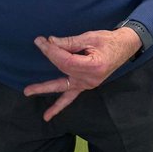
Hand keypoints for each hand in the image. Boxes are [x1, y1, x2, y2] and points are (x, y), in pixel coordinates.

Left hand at [24, 28, 141, 119]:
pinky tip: (49, 114)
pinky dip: (60, 105)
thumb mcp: (89, 37)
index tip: (40, 41)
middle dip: (44, 69)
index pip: (65, 61)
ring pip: (63, 88)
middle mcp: (90, 79)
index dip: (50, 51)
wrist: (125, 47)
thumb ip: (69, 42)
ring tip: (28, 92)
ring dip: (45, 89)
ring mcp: (88, 84)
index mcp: (93, 66)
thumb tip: (49, 42)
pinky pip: (71, 97)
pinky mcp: (86, 85)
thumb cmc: (109, 40)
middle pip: (61, 73)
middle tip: (27, 67)